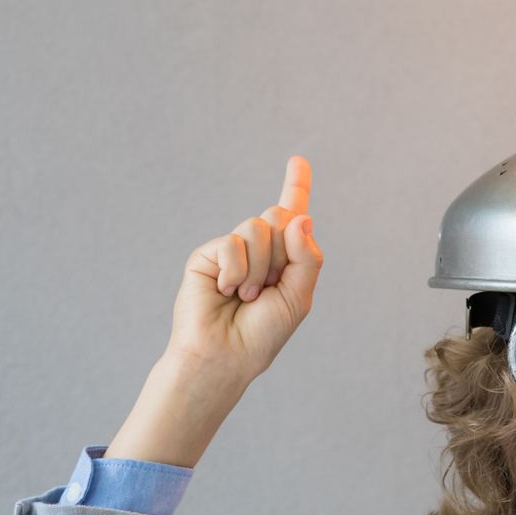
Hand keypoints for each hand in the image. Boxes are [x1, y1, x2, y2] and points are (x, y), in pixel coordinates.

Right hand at [165, 155, 324, 390]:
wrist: (224, 355)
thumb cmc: (262, 333)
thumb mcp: (298, 296)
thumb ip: (307, 257)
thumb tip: (300, 216)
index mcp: (284, 258)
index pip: (292, 215)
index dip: (296, 185)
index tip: (298, 160)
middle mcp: (259, 249)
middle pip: (280, 215)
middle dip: (282, 252)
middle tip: (268, 287)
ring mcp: (232, 249)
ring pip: (258, 226)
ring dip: (259, 267)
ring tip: (246, 296)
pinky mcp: (208, 254)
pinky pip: (233, 242)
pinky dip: (236, 271)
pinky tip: (227, 291)